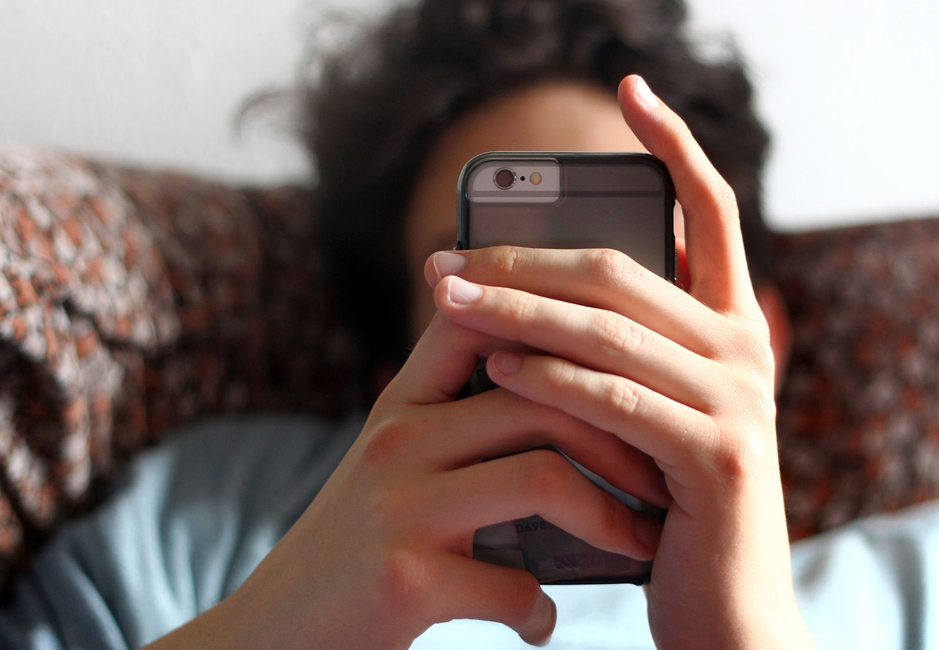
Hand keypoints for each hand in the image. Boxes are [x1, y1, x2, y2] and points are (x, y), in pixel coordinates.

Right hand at [147, 275, 669, 649]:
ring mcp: (398, 504)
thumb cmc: (355, 548)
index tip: (633, 363)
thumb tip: (564, 392)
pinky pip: (512, 578)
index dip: (567, 327)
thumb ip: (461, 421)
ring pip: (544, 473)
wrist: (269, 635)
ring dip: (610, 517)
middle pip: (542, 394)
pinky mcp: (403, 577)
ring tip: (637, 544)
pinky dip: (540, 605)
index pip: (488, 320)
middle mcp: (397, 437)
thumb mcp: (397, 465)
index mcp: (402, 402)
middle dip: (623, 435)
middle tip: (668, 472)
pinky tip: (540, 619)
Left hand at [422, 75, 816, 648]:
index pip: (710, 212)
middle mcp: (743, 351)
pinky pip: (616, 402)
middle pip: (626, 271)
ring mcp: (737, 403)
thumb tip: (527, 292)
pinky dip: (552, 378)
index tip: (630, 87)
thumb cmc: (670, 512)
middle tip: (443, 258)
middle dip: (527, 257)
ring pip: (611, 330)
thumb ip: (618, 353)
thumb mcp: (648, 417)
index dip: (675, 143)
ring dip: (519, 309)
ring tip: (443, 298)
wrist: (729, 619)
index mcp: (730, 329)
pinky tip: (497, 366)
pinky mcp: (715, 459)